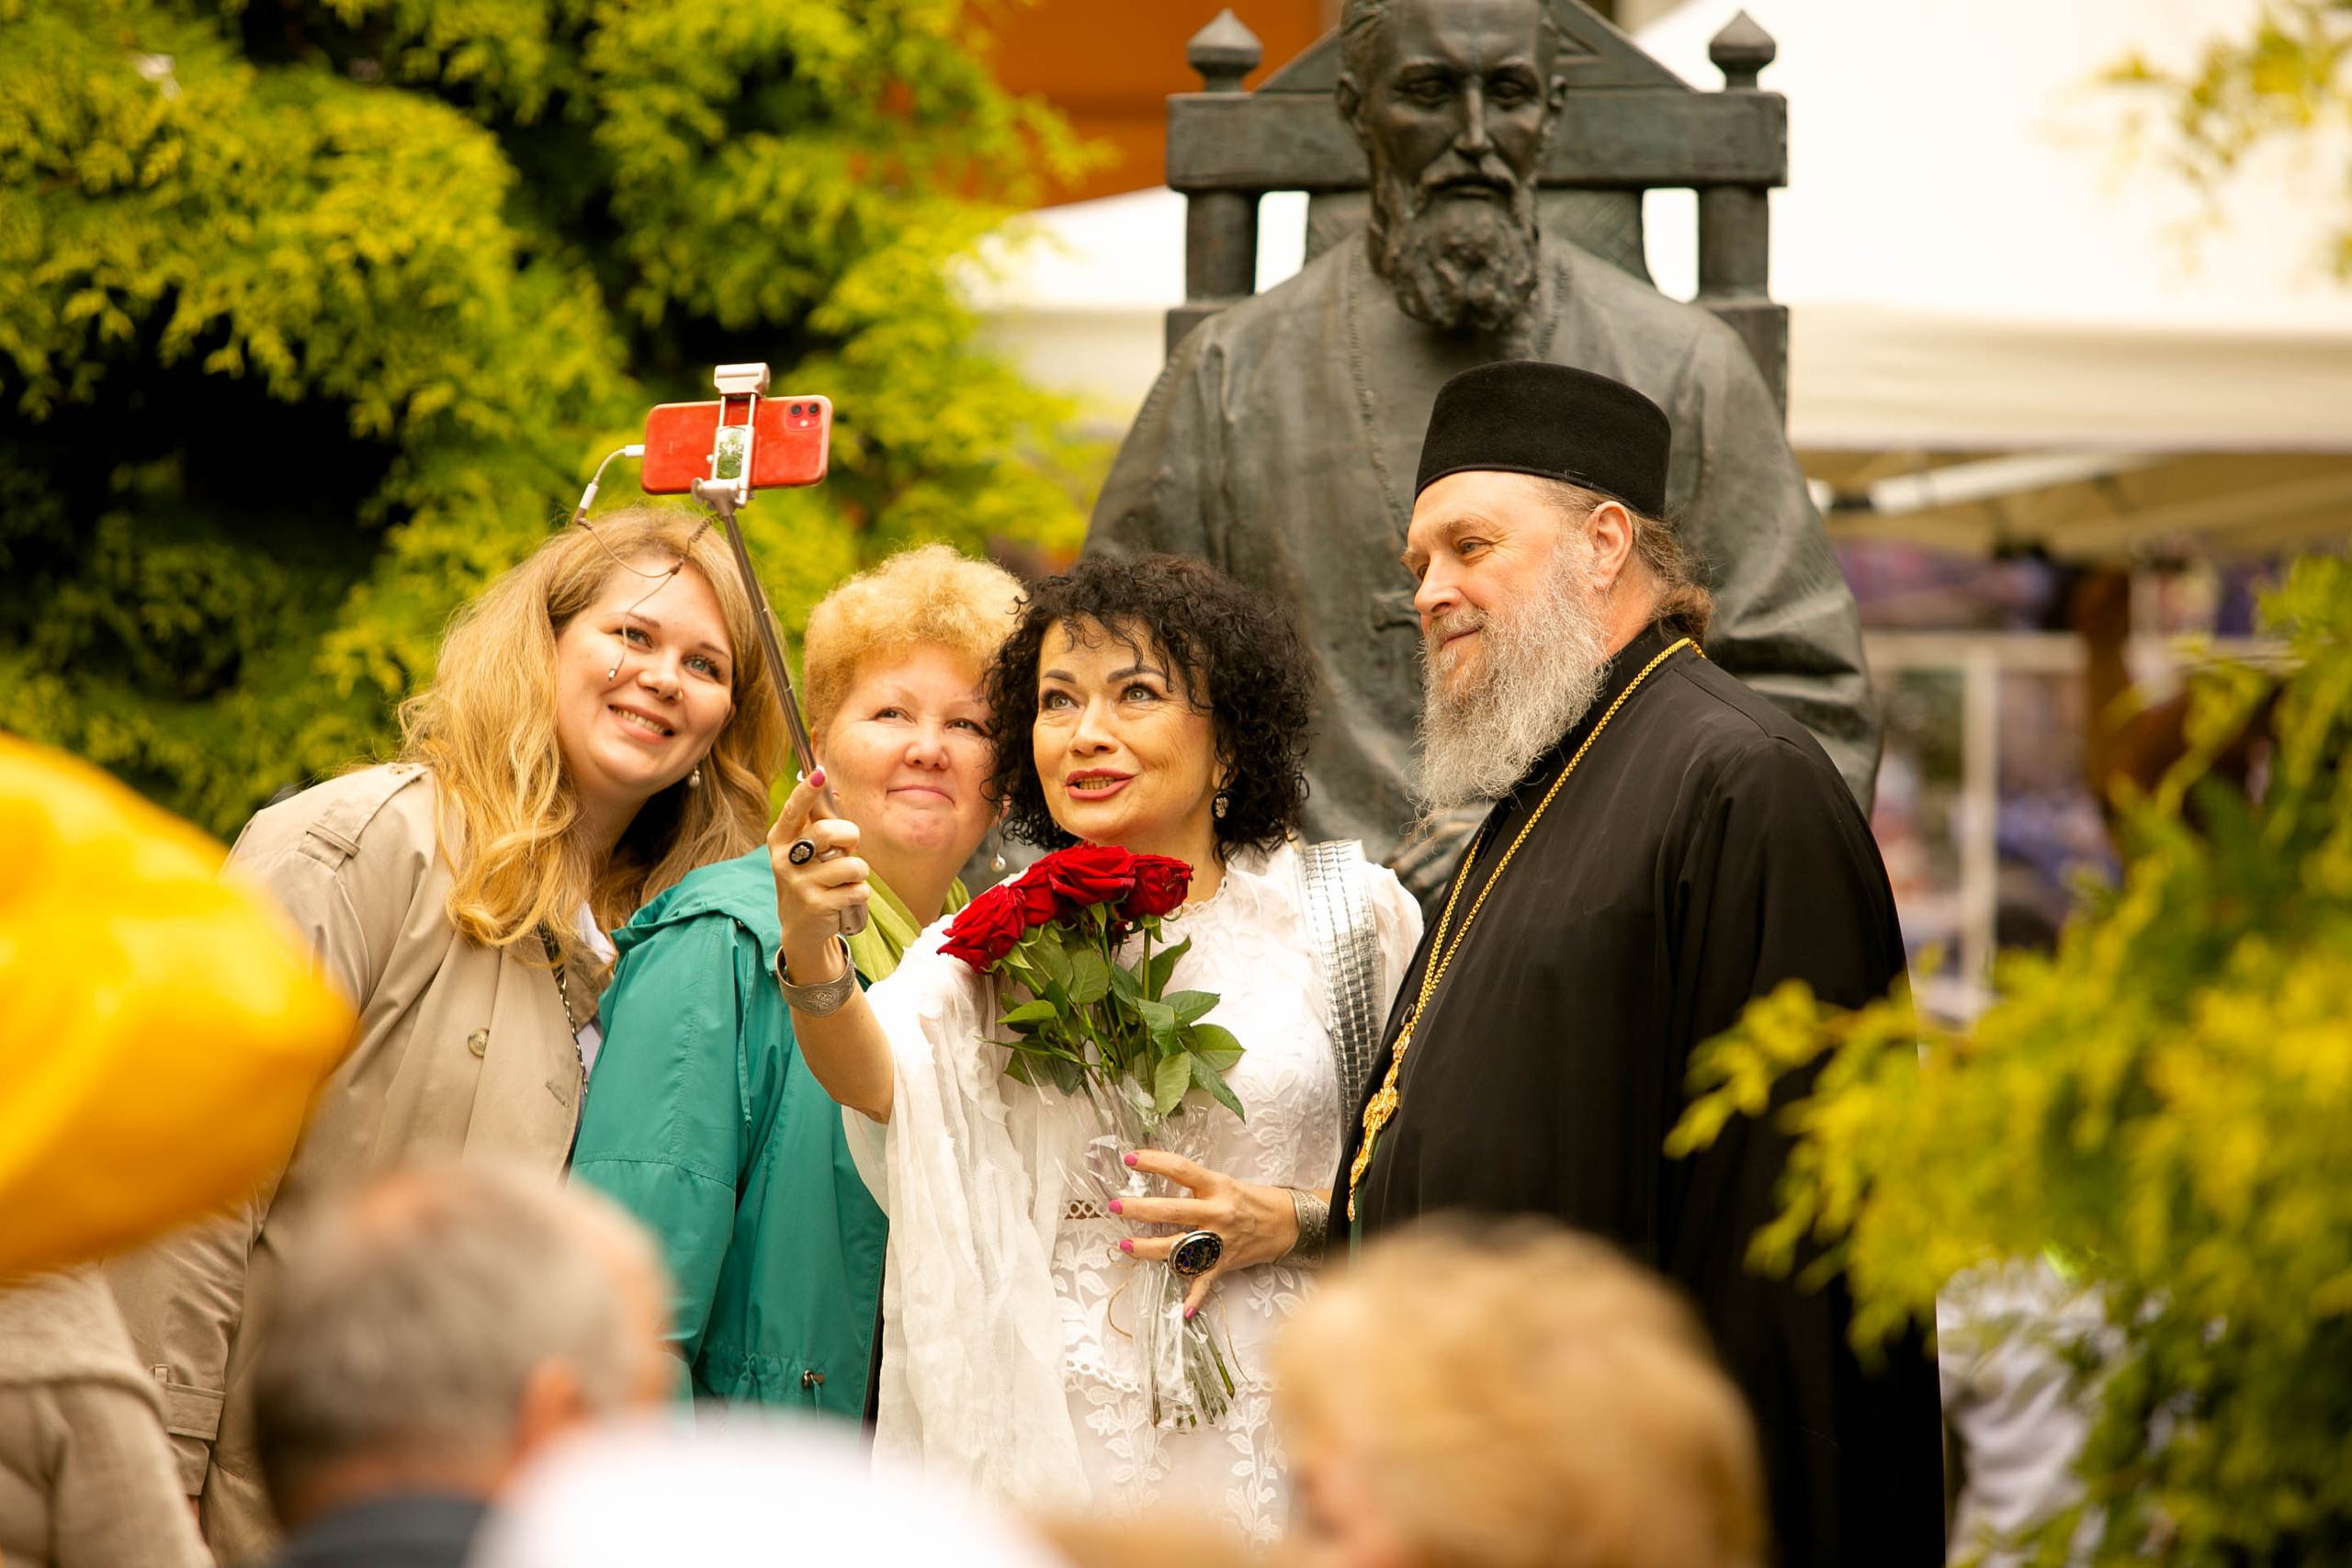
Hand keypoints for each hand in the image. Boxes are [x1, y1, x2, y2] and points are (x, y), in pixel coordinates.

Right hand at [768, 768, 868, 981]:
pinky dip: (859, 893)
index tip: (820, 773)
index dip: (807, 792)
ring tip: (846, 880)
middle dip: (851, 835)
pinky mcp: (817, 905)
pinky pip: (858, 889)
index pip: (794, 811)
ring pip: (852, 865)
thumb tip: (828, 785)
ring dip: (859, 872)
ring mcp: (800, 884)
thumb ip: (815, 823)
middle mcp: (785, 860)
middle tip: (850, 845)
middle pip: (830, 833)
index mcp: (780, 841)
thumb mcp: (803, 852)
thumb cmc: (809, 879)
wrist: (801, 927)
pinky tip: (844, 899)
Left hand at [1110, 1149, 1301, 1315]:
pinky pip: (1206, 1282)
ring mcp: (1219, 1240)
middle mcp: (1217, 1212)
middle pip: (1172, 1211)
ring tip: (1125, 1244)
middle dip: (1140, 1209)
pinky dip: (1195, 1297)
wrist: (1283, 1222)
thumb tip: (1154, 1173)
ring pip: (1178, 1247)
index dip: (1153, 1162)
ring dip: (1148, 1248)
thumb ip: (1192, 1183)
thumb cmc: (1249, 1199)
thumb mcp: (1222, 1182)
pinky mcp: (1224, 1262)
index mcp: (1216, 1186)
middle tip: (1115, 1205)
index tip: (1129, 1159)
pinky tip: (1183, 1311)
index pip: (1180, 1169)